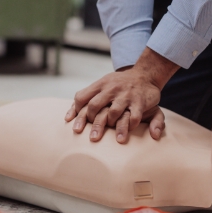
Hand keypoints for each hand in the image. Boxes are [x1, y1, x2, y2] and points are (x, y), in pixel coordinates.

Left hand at [64, 48, 179, 143]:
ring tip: (112, 138)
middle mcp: (111, 89)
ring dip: (111, 126)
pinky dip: (130, 126)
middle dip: (92, 124)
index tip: (77, 125)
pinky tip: (128, 132)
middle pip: (94, 106)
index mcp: (100, 85)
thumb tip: (66, 119)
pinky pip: (133, 117)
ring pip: (113, 113)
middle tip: (92, 138)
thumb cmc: (118, 84)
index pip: (81, 97)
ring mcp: (125, 95)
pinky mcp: (139, 102)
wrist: (145, 74)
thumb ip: (85, 99)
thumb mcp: (102, 85)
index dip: (77, 112)